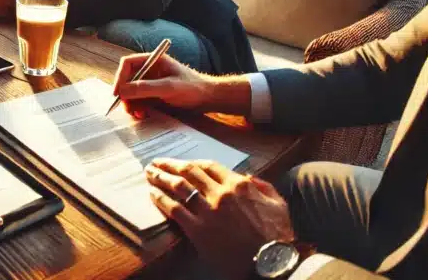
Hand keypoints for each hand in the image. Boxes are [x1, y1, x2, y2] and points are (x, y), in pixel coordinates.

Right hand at [113, 53, 251, 115]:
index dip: (120, 77)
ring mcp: (151, 83)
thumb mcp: (168, 88)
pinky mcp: (154, 94)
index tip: (118, 93)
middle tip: (128, 108)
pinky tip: (144, 114)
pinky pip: (139, 100)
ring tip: (139, 114)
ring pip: (131, 92)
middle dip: (125, 94)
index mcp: (152, 60)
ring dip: (131, 104)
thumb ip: (144, 88)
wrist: (209, 99)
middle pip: (127, 79)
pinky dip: (138, 108)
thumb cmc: (193, 88)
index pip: (128, 64)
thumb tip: (121, 91)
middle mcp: (149, 70)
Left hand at [146, 158, 294, 279]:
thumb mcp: (278, 205)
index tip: (181, 163)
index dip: (192, 162)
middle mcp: (221, 193)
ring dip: (161, 177)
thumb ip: (262, 187)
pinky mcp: (197, 229)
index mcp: (239, 185)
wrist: (270, 263)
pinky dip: (161, 198)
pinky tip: (152, 194)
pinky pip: (174, 209)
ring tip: (149, 173)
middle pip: (189, 172)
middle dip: (170, 165)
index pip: (209, 166)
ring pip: (178, 186)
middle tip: (156, 163)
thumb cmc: (278, 236)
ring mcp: (208, 210)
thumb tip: (247, 177)